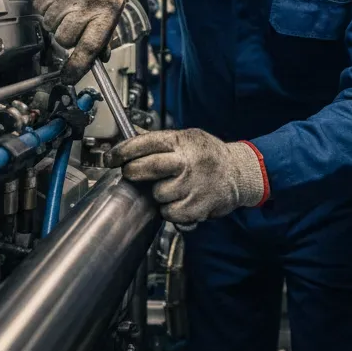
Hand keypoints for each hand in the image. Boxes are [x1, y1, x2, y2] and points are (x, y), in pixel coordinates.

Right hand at [32, 0, 125, 81]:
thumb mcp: (113, 2)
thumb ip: (106, 31)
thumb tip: (101, 58)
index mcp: (107, 9)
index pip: (91, 46)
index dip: (78, 66)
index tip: (68, 77)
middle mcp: (86, 0)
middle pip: (65, 39)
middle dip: (66, 35)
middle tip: (73, 19)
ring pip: (49, 25)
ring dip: (55, 19)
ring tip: (67, 1)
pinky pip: (39, 9)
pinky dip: (45, 5)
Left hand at [108, 129, 265, 224]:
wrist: (239, 172)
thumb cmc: (210, 155)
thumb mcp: (188, 137)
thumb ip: (162, 141)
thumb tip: (131, 140)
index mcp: (182, 141)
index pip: (145, 142)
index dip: (123, 151)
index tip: (111, 157)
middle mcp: (186, 161)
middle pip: (146, 167)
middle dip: (133, 172)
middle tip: (131, 173)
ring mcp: (192, 184)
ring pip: (158, 193)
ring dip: (159, 193)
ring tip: (170, 187)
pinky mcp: (197, 206)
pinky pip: (170, 213)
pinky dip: (170, 210)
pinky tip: (179, 201)